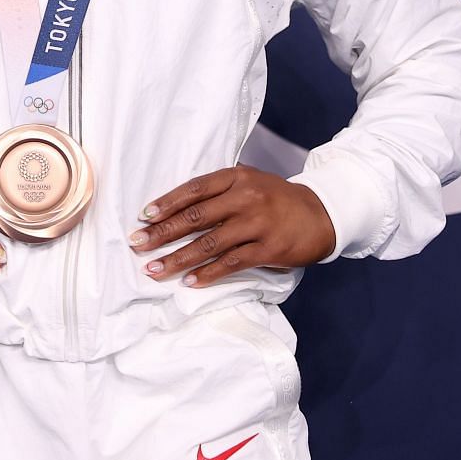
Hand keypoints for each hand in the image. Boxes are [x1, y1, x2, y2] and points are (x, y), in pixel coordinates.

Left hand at [129, 164, 336, 286]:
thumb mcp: (251, 182)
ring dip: (178, 258)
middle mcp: (245, 197)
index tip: (144, 216)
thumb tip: (176, 208)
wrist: (322, 213)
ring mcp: (257, 223)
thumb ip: (220, 190)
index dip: (167, 203)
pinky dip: (208, 274)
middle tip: (138, 244)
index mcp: (237, 177)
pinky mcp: (268, 248)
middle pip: (196, 217)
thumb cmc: (277, 199)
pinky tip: (189, 282)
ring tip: (154, 269)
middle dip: (162, 233)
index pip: (194, 189)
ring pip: (209, 243)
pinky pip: (231, 263)